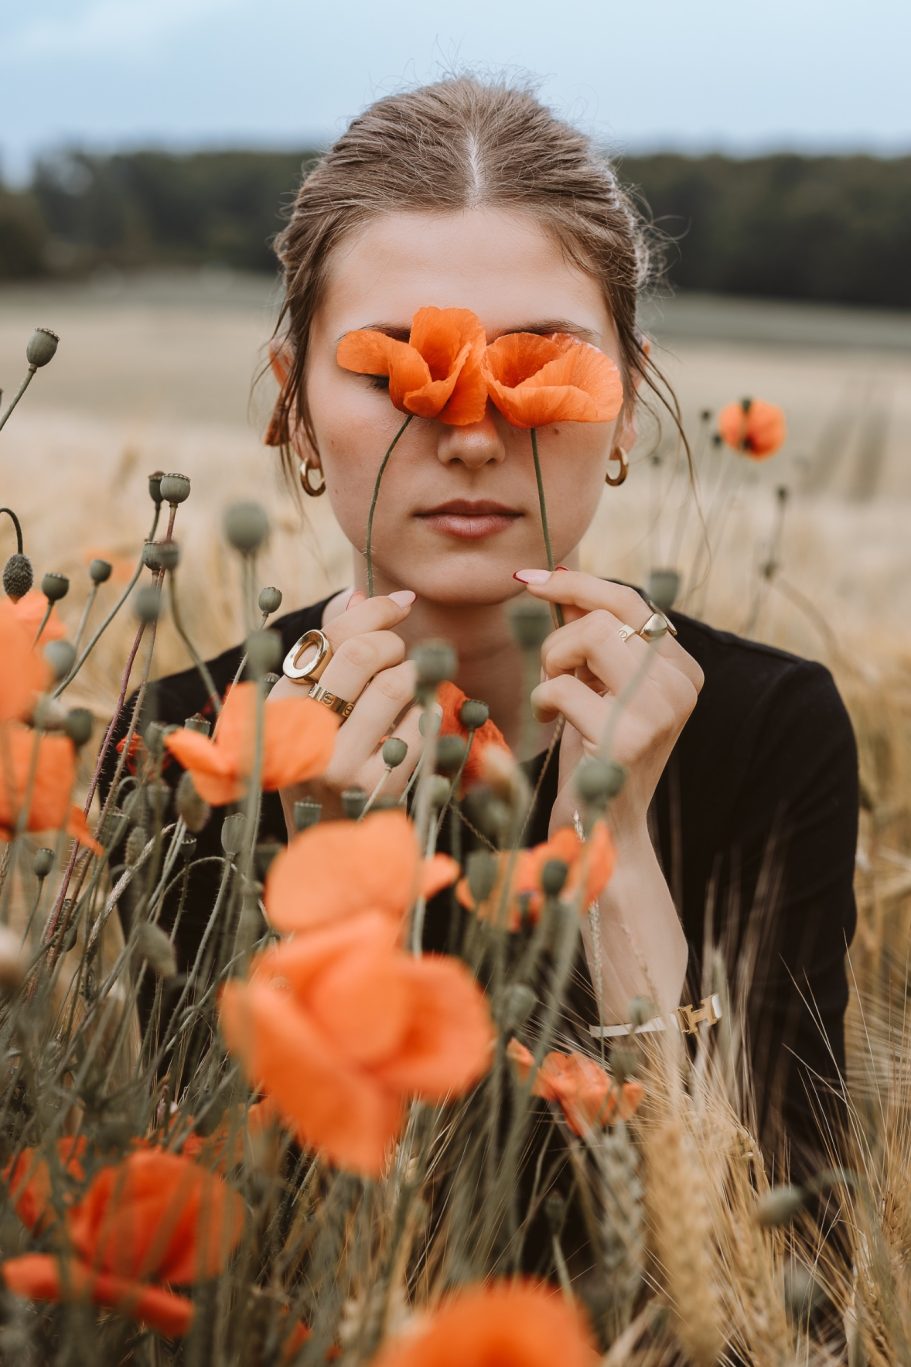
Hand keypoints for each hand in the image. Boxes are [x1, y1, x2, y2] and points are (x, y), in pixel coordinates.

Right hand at [268, 589, 421, 833]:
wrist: (327, 844)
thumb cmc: (322, 762)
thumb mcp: (308, 710)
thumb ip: (329, 652)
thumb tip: (359, 593)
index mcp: (278, 706)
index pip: (331, 636)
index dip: (375, 611)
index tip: (403, 605)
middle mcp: (301, 734)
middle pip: (365, 653)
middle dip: (395, 644)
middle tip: (401, 655)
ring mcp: (340, 764)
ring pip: (397, 685)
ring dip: (414, 676)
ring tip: (410, 688)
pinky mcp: (378, 788)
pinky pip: (421, 725)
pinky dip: (427, 714)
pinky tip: (416, 722)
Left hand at [520, 570, 704, 848]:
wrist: (605, 831)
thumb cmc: (596, 754)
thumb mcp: (598, 685)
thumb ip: (590, 635)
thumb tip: (561, 578)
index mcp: (682, 668)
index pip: (630, 599)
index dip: (576, 583)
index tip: (532, 579)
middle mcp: (681, 685)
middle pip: (606, 614)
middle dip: (560, 638)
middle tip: (551, 675)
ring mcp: (660, 710)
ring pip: (589, 636)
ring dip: (552, 664)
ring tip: (553, 696)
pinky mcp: (628, 737)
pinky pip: (562, 685)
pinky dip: (542, 699)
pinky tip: (551, 724)